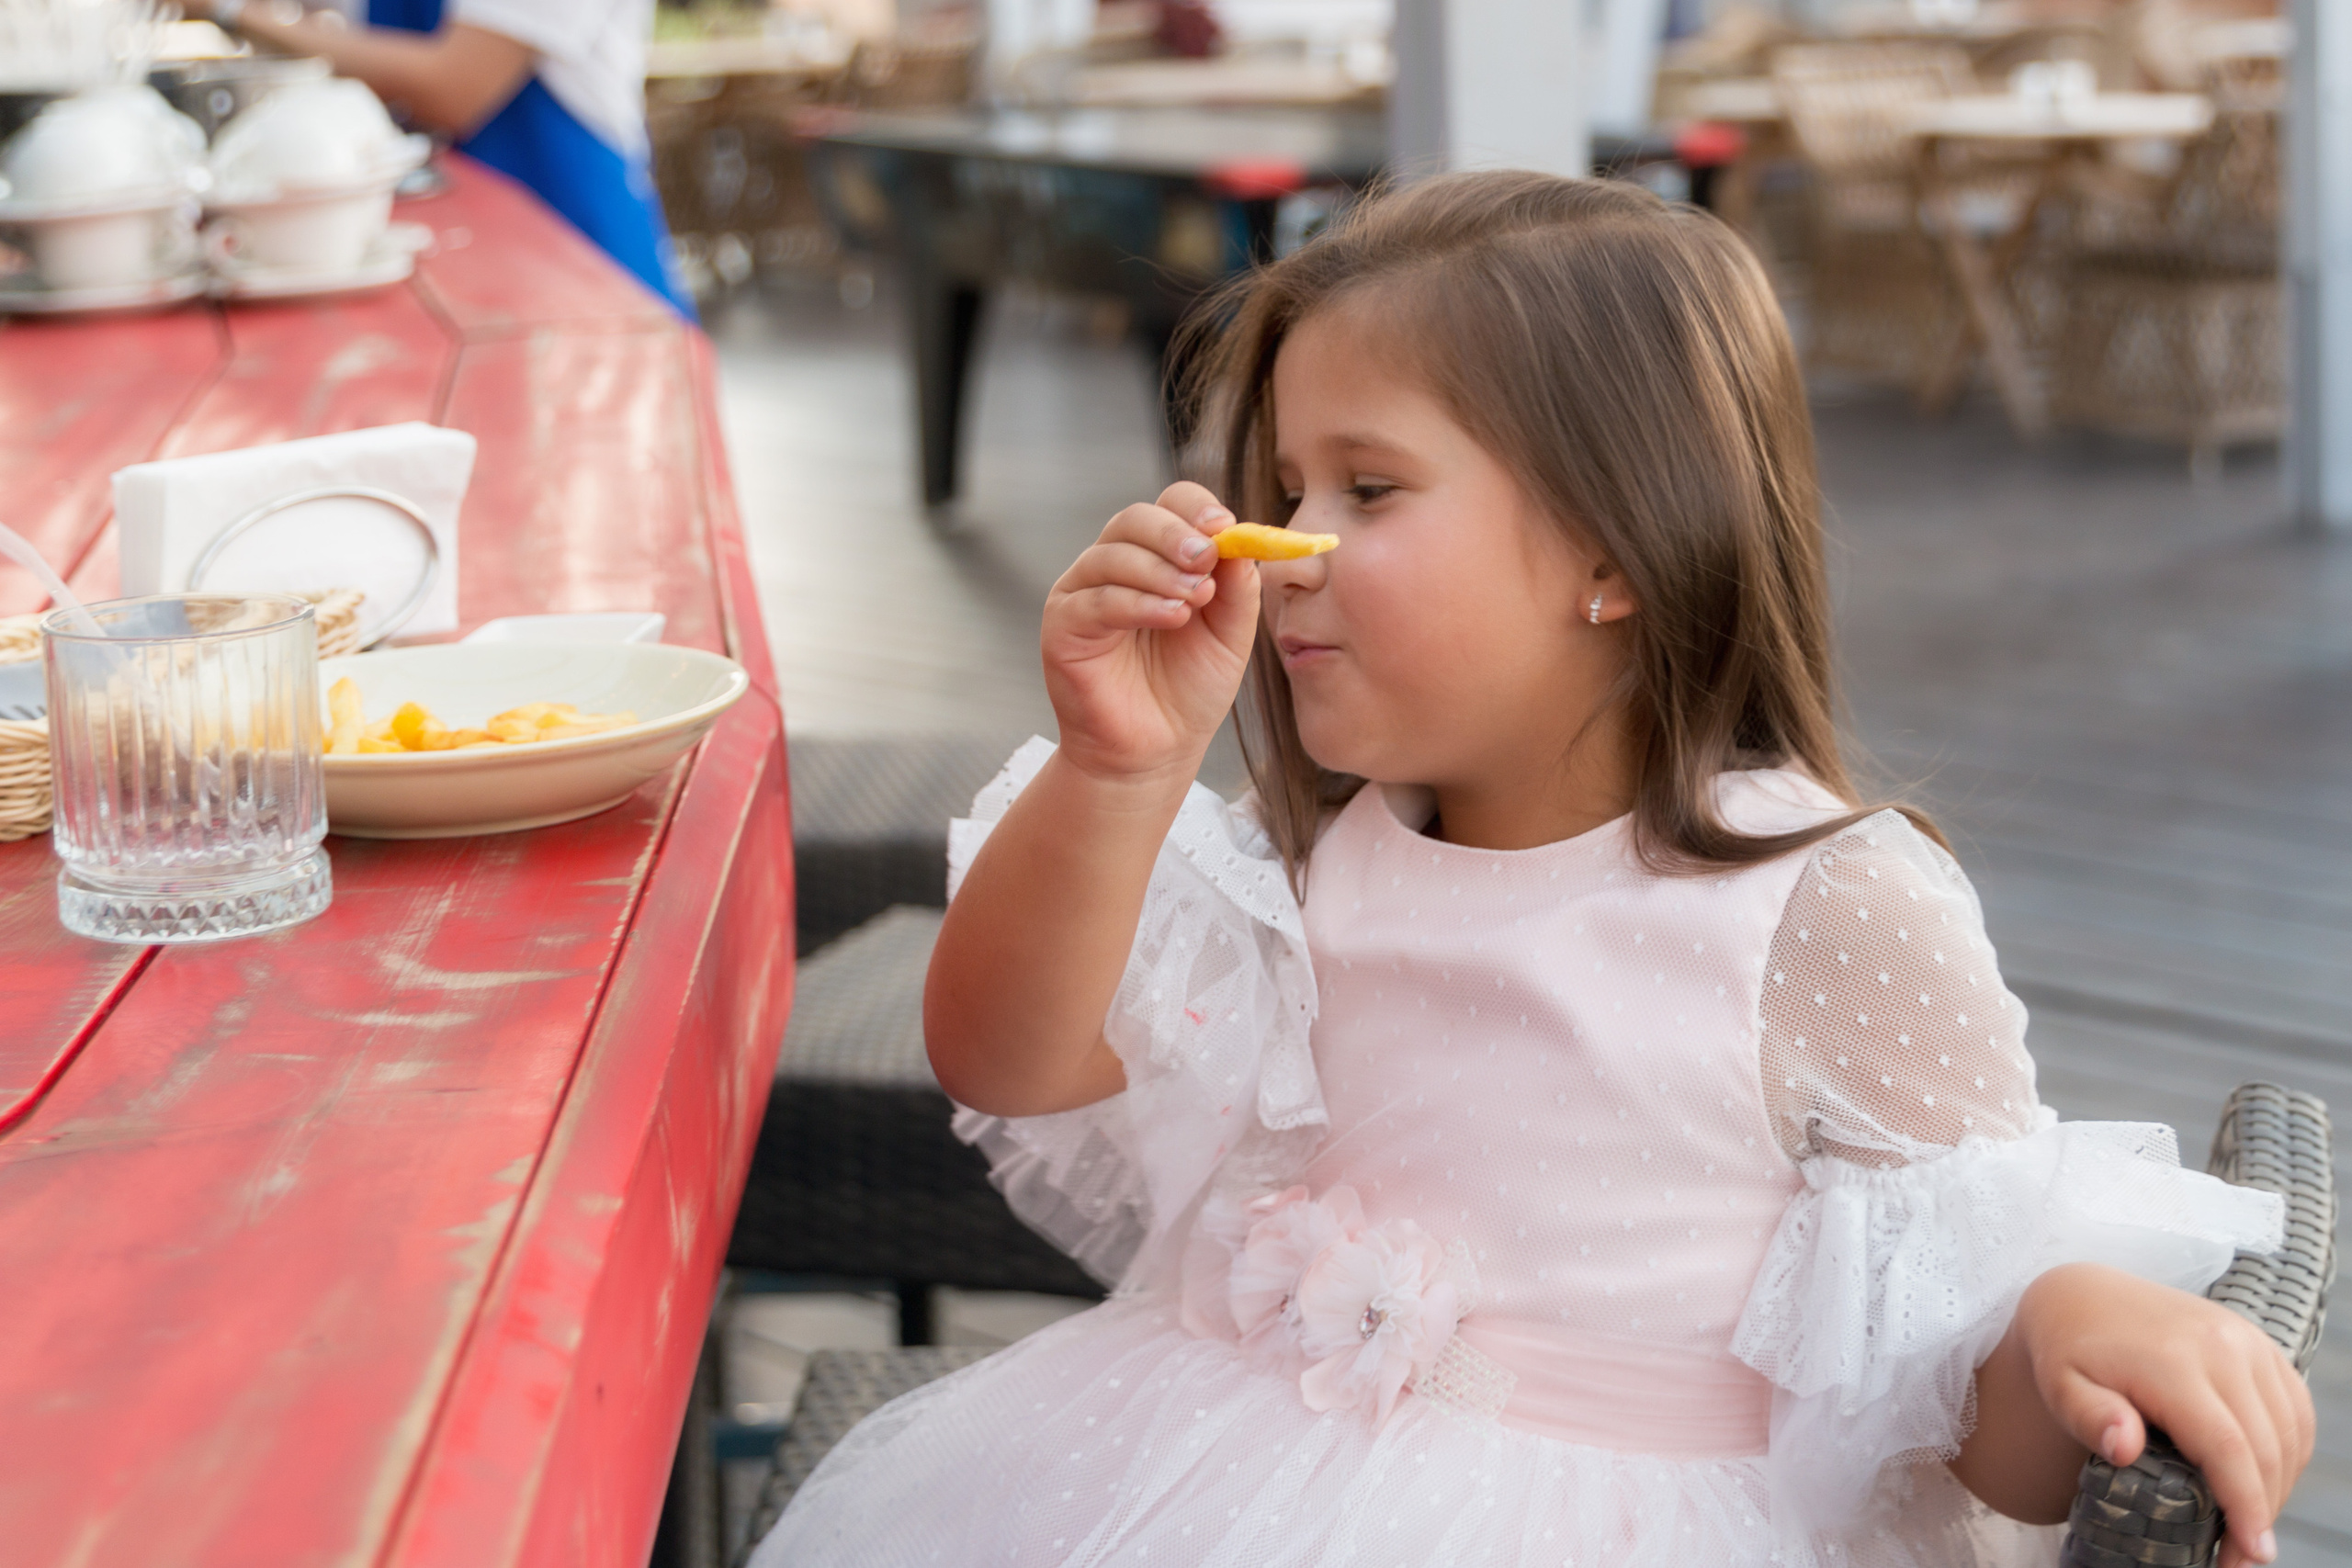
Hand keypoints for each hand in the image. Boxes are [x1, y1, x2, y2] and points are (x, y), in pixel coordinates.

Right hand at [1041, 481, 1256, 785]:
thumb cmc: (1187, 691)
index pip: (1169, 506)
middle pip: (1134, 519)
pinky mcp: (1063, 626)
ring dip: (1160, 571)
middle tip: (1207, 559)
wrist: (1155, 752)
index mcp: (1156, 558)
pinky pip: (1095, 599)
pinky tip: (1171, 617)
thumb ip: (1238, 586)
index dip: (1195, 508)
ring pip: (1112, 555)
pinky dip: (1137, 602)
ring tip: (1195, 600)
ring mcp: (1083, 593)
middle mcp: (1114, 566)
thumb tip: (1240, 539)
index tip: (1224, 528)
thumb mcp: (1230, 634)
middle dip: (1175, 534)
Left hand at [2019, 1263, 2312, 1567]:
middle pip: (2266, 1448)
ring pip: (2290, 1432)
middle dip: (2263, 1511)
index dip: (2246, 1506)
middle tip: (2240, 1557)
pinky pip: (2296, 1408)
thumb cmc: (2067, 1350)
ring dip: (2280, 1485)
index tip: (2249, 1555)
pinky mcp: (2259, 1343)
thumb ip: (2088, 1416)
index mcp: (2173, 1361)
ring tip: (2247, 1523)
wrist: (2083, 1296)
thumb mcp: (2059, 1385)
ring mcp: (2247, 1340)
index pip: (2228, 1447)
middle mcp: (2222, 1345)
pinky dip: (2291, 1452)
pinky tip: (2265, 1480)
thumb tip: (2125, 1448)